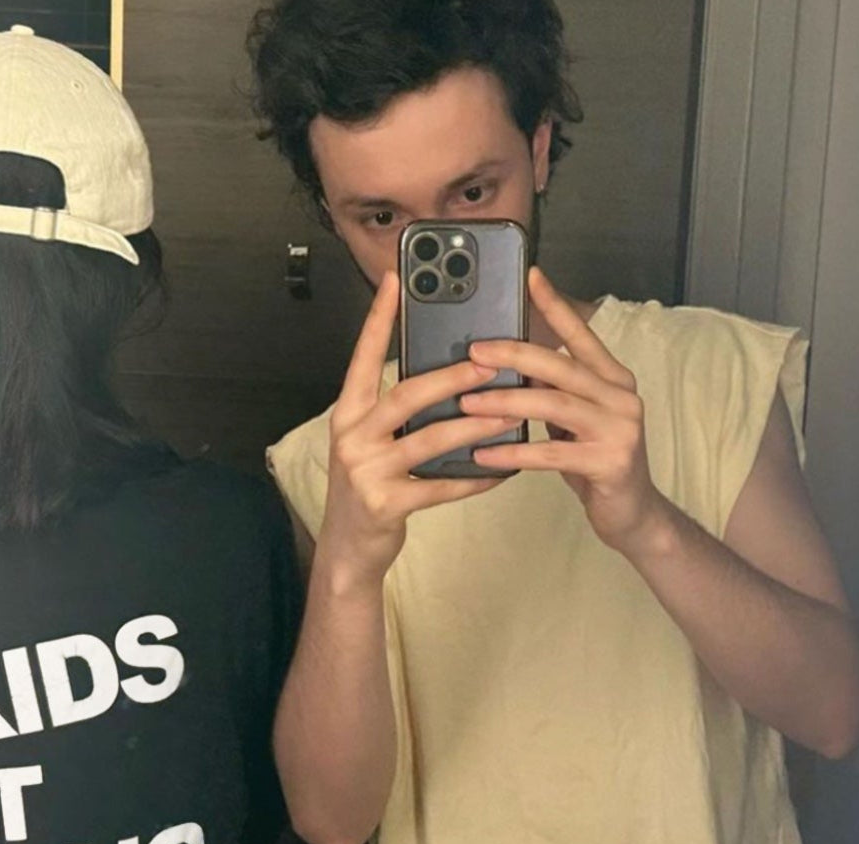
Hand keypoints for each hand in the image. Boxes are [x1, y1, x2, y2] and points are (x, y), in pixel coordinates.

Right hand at [318, 271, 519, 585]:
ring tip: (509, 412)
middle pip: (405, 394)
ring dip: (472, 424)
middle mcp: (350, 434)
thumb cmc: (371, 483)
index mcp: (348, 411)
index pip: (362, 355)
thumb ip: (396, 409)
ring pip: (427, 439)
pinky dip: (474, 477)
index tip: (396, 280)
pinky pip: (440, 486)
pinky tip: (502, 469)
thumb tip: (447, 372)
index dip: (378, 318)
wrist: (348, 547)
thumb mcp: (372, 440)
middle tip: (490, 361)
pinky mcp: (386, 503)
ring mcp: (365, 470)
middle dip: (450, 376)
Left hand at [461, 268, 671, 554]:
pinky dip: (513, 453)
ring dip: (504, 403)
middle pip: (560, 366)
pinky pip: (551, 453)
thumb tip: (505, 364)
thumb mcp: (574, 419)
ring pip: (553, 405)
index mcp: (612, 378)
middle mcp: (621, 396)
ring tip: (466, 402)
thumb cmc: (594, 459)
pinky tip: (482, 453)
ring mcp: (620, 429)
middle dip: (513, 355)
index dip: (556, 305)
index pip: (581, 334)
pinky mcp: (610, 463)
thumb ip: (552, 390)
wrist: (634, 513)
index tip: (530, 275)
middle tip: (473, 352)